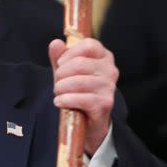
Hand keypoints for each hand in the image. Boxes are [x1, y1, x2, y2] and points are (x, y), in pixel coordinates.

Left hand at [49, 38, 117, 155]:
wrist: (89, 123)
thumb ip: (60, 58)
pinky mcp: (105, 103)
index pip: (88, 45)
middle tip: (57, 84)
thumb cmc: (79, 93)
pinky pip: (81, 98)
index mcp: (104, 56)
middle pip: (80, 64)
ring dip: (61, 88)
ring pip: (79, 81)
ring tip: (58, 94)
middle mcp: (110, 70)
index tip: (60, 65)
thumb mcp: (67, 73)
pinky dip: (65, 100)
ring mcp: (109, 87)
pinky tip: (60, 102)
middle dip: (61, 74)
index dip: (69, 54)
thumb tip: (55, 44)